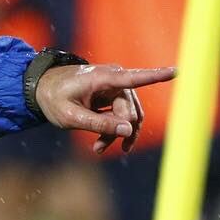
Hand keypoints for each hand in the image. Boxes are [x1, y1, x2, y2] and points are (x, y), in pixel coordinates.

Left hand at [34, 63, 174, 153]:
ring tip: (98, 149)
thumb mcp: (72, 117)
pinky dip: (114, 130)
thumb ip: (99, 124)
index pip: (135, 78)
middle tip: (99, 149)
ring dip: (118, 134)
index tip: (177, 71)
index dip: (156, 76)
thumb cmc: (54, 99)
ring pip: (129, 116)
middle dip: (119, 131)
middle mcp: (115, 79)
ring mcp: (116, 87)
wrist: (42, 90)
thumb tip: (128, 130)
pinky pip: (123, 115)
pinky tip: (100, 144)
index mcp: (104, 78)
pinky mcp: (115, 95)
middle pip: (130, 110)